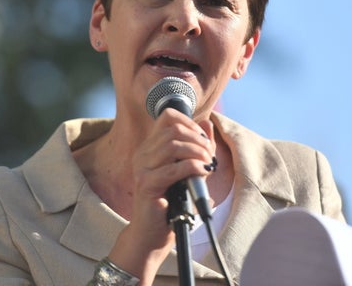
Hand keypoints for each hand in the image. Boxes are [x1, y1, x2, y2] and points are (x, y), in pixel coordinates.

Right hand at [109, 110, 215, 283]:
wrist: (153, 234)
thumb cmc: (171, 204)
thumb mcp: (188, 171)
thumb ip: (197, 147)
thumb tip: (207, 124)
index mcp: (150, 148)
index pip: (167, 117)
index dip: (190, 122)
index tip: (204, 139)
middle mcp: (143, 154)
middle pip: (173, 129)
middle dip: (198, 140)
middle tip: (210, 156)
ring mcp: (142, 168)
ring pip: (173, 145)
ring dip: (197, 152)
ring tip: (208, 166)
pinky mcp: (146, 184)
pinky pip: (173, 169)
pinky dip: (193, 167)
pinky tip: (202, 174)